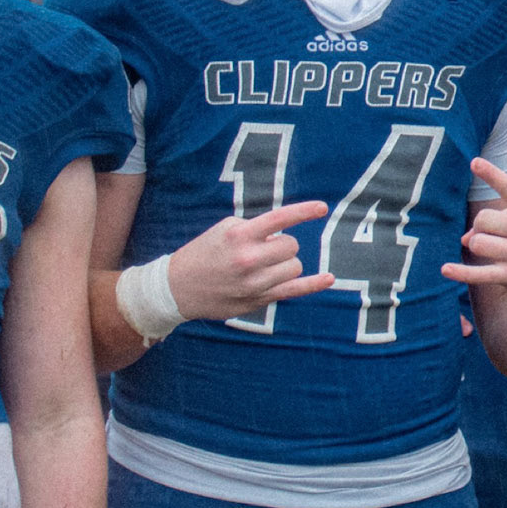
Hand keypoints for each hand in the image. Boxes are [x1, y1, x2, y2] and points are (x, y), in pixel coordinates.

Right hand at [167, 202, 332, 318]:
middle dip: (284, 245)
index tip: (322, 207)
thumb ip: (255, 228)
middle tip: (265, 249)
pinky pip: (294, 291)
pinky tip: (329, 278)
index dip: (304, 212)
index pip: (279, 219)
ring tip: (264, 265)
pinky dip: (314, 285)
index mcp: (239, 235)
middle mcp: (248, 259)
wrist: (177, 287)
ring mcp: (254, 282)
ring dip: (285, 263)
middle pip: (291, 246)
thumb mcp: (224, 229)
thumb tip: (285, 232)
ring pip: (294, 266)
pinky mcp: (257, 300)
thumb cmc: (205, 252)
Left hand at [443, 160, 506, 300]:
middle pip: (483, 218)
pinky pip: (479, 273)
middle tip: (490, 233)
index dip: (490, 174)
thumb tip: (465, 238)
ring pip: (478, 243)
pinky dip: (460, 272)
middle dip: (480, 226)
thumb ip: (499, 219)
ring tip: (489, 249)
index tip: (474, 162)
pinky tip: (446, 269)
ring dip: (477, 244)